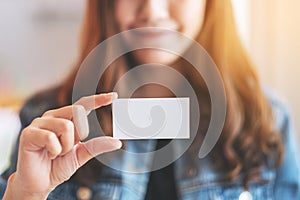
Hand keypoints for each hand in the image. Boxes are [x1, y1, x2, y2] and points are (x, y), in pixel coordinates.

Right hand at [3, 92, 120, 199]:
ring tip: (55, 153)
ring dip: (65, 146)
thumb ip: (97, 146)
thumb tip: (117, 142)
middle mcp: (53, 116)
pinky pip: (51, 137)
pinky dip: (54, 151)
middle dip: (78, 135)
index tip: (113, 96)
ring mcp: (39, 123)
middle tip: (67, 149)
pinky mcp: (29, 133)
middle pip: (77, 112)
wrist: (40, 183)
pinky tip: (47, 155)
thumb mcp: (81, 154)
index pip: (83, 105)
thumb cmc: (58, 166)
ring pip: (66, 126)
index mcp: (65, 118)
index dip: (98, 100)